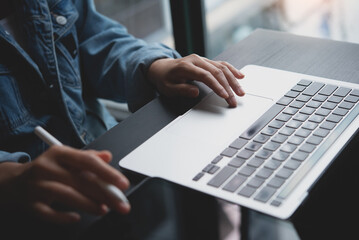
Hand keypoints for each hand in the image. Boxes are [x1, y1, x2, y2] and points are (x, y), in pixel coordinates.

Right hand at [0, 146, 129, 223]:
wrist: (13, 182)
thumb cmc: (48, 169)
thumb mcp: (67, 158)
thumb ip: (88, 157)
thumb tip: (107, 156)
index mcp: (59, 153)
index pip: (87, 161)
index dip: (107, 173)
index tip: (123, 184)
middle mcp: (47, 167)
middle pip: (80, 181)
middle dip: (105, 194)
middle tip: (121, 203)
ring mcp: (37, 186)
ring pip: (66, 195)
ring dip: (88, 204)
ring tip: (104, 209)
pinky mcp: (30, 203)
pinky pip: (48, 213)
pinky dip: (63, 217)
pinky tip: (76, 218)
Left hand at [147, 54, 244, 106]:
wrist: (162, 68)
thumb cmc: (165, 79)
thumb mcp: (168, 88)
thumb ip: (181, 89)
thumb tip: (195, 92)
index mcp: (186, 66)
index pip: (205, 75)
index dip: (216, 85)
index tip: (224, 95)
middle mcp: (196, 60)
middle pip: (217, 72)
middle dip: (228, 86)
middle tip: (235, 99)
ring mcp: (202, 60)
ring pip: (222, 68)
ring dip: (233, 80)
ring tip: (241, 91)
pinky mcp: (207, 62)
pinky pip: (221, 64)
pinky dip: (232, 70)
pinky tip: (240, 76)